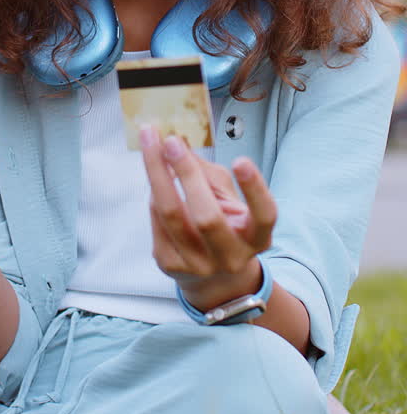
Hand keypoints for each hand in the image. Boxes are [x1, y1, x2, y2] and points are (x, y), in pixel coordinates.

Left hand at [139, 128, 276, 311]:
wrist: (209, 272)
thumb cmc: (222, 221)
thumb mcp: (228, 199)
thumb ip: (209, 174)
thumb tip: (179, 143)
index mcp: (256, 239)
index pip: (264, 215)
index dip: (255, 189)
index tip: (241, 160)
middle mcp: (231, 257)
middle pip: (207, 217)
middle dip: (187, 174)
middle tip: (171, 141)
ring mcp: (199, 266)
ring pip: (173, 215)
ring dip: (158, 174)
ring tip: (150, 144)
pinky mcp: (170, 265)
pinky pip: (156, 219)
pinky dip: (154, 192)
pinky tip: (154, 174)